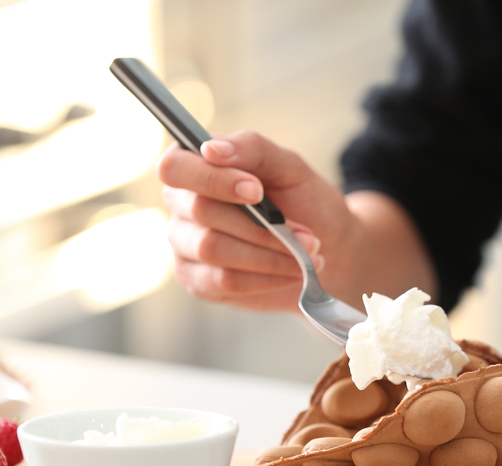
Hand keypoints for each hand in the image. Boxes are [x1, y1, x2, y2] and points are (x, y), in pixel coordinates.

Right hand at [157, 130, 361, 311]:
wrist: (326, 247)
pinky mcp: (197, 280)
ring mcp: (184, 244)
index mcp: (194, 164)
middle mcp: (181, 204)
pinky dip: (267, 278)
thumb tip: (211, 149)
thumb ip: (251, 149)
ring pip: (213, 248)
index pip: (175, 167)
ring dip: (269, 254)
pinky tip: (293, 273)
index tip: (257, 191)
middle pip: (202, 211)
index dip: (214, 180)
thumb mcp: (287, 166)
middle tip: (305, 234)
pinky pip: (224, 280)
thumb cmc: (300, 199)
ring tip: (306, 254)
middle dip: (261, 225)